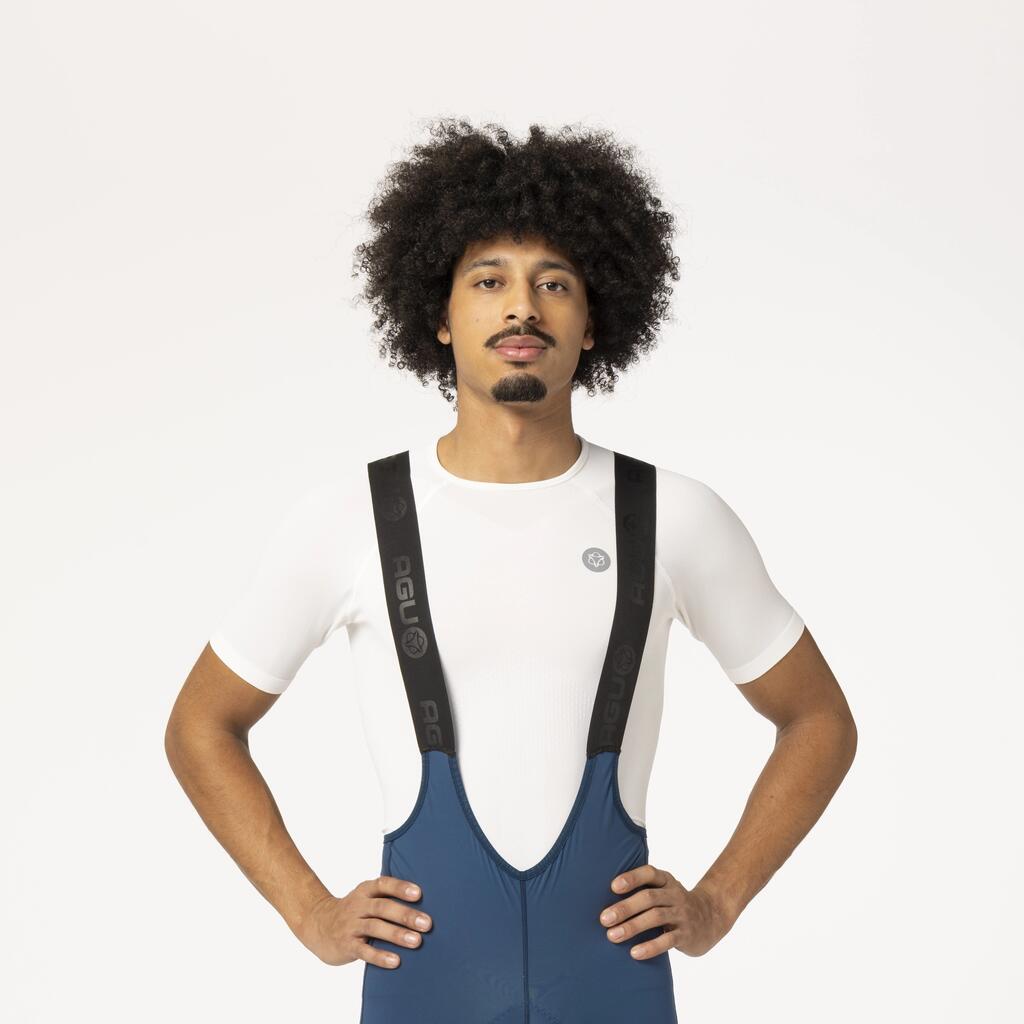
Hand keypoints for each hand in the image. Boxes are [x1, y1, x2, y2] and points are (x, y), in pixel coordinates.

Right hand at [291, 875, 432, 967]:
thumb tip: (423, 904)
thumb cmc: (353, 911)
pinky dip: (380, 956)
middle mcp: (357, 906)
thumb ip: (387, 898)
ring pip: (375, 928)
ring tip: (416, 941)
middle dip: (405, 915)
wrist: (317, 924)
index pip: (383, 885)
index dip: (400, 888)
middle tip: (427, 923)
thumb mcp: (365, 898)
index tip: (419, 894)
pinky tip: (395, 961)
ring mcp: (350, 926)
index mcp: (365, 891)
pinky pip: (364, 950)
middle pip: (383, 907)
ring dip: (397, 934)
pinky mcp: (346, 945)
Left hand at [598, 864, 732, 958]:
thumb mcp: (663, 890)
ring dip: (632, 926)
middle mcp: (675, 895)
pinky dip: (650, 946)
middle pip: (648, 898)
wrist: (712, 917)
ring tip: (612, 936)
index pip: (649, 873)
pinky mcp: (686, 935)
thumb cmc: (674, 903)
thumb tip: (603, 897)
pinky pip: (668, 940)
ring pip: (656, 918)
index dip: (632, 878)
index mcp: (666, 880)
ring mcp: (682, 914)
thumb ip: (643, 889)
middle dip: (625, 907)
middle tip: (603, 919)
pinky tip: (634, 953)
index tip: (613, 887)